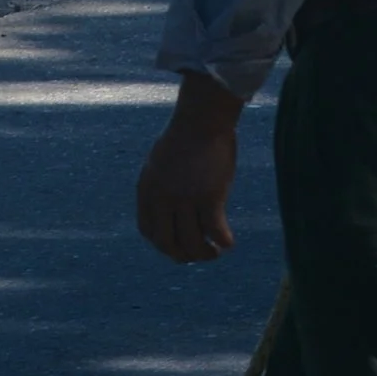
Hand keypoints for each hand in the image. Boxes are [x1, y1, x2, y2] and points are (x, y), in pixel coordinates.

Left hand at [135, 72, 242, 263]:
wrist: (202, 119)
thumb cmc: (186, 136)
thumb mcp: (160, 162)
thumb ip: (161, 186)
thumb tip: (170, 204)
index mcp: (147, 191)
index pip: (148, 231)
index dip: (163, 244)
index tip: (177, 246)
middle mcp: (162, 200)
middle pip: (168, 243)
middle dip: (183, 255)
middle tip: (197, 256)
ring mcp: (185, 200)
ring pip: (193, 242)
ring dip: (205, 254)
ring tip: (216, 253)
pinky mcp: (210, 197)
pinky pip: (215, 230)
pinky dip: (223, 241)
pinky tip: (229, 243)